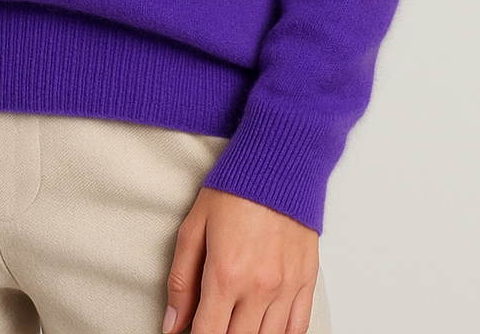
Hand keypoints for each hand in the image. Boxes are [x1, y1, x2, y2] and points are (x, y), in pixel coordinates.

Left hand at [162, 185, 318, 333]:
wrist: (277, 161)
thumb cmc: (234, 189)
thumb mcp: (194, 227)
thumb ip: (181, 280)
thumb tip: (172, 323)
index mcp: (226, 274)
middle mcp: (259, 286)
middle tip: (214, 321)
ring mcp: (287, 286)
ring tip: (236, 322)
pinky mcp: (307, 279)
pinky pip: (298, 327)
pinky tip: (266, 328)